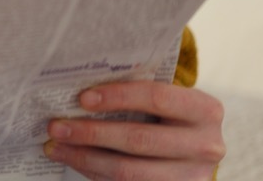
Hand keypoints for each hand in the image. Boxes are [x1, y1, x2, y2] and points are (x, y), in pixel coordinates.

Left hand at [44, 80, 224, 179]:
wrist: (193, 147)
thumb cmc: (166, 113)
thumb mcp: (163, 98)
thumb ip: (133, 91)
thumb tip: (74, 94)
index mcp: (205, 110)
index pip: (156, 97)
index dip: (118, 97)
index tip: (82, 99)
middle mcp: (207, 145)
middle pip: (139, 139)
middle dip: (91, 133)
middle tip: (55, 127)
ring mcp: (194, 176)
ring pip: (130, 171)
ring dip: (85, 158)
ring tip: (55, 147)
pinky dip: (95, 172)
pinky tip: (74, 160)